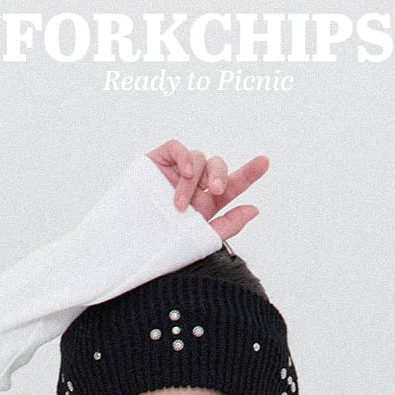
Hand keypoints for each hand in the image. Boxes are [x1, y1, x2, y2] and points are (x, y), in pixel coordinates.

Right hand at [146, 139, 268, 241]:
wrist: (130, 245)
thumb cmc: (162, 246)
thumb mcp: (201, 239)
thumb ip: (229, 225)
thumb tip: (254, 209)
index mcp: (207, 203)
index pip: (232, 184)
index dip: (248, 173)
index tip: (264, 162)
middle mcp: (194, 185)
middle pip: (217, 166)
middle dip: (220, 175)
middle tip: (215, 191)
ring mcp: (176, 172)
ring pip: (198, 160)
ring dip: (192, 182)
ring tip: (179, 205)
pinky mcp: (158, 162)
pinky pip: (177, 148)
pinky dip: (184, 157)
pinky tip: (185, 172)